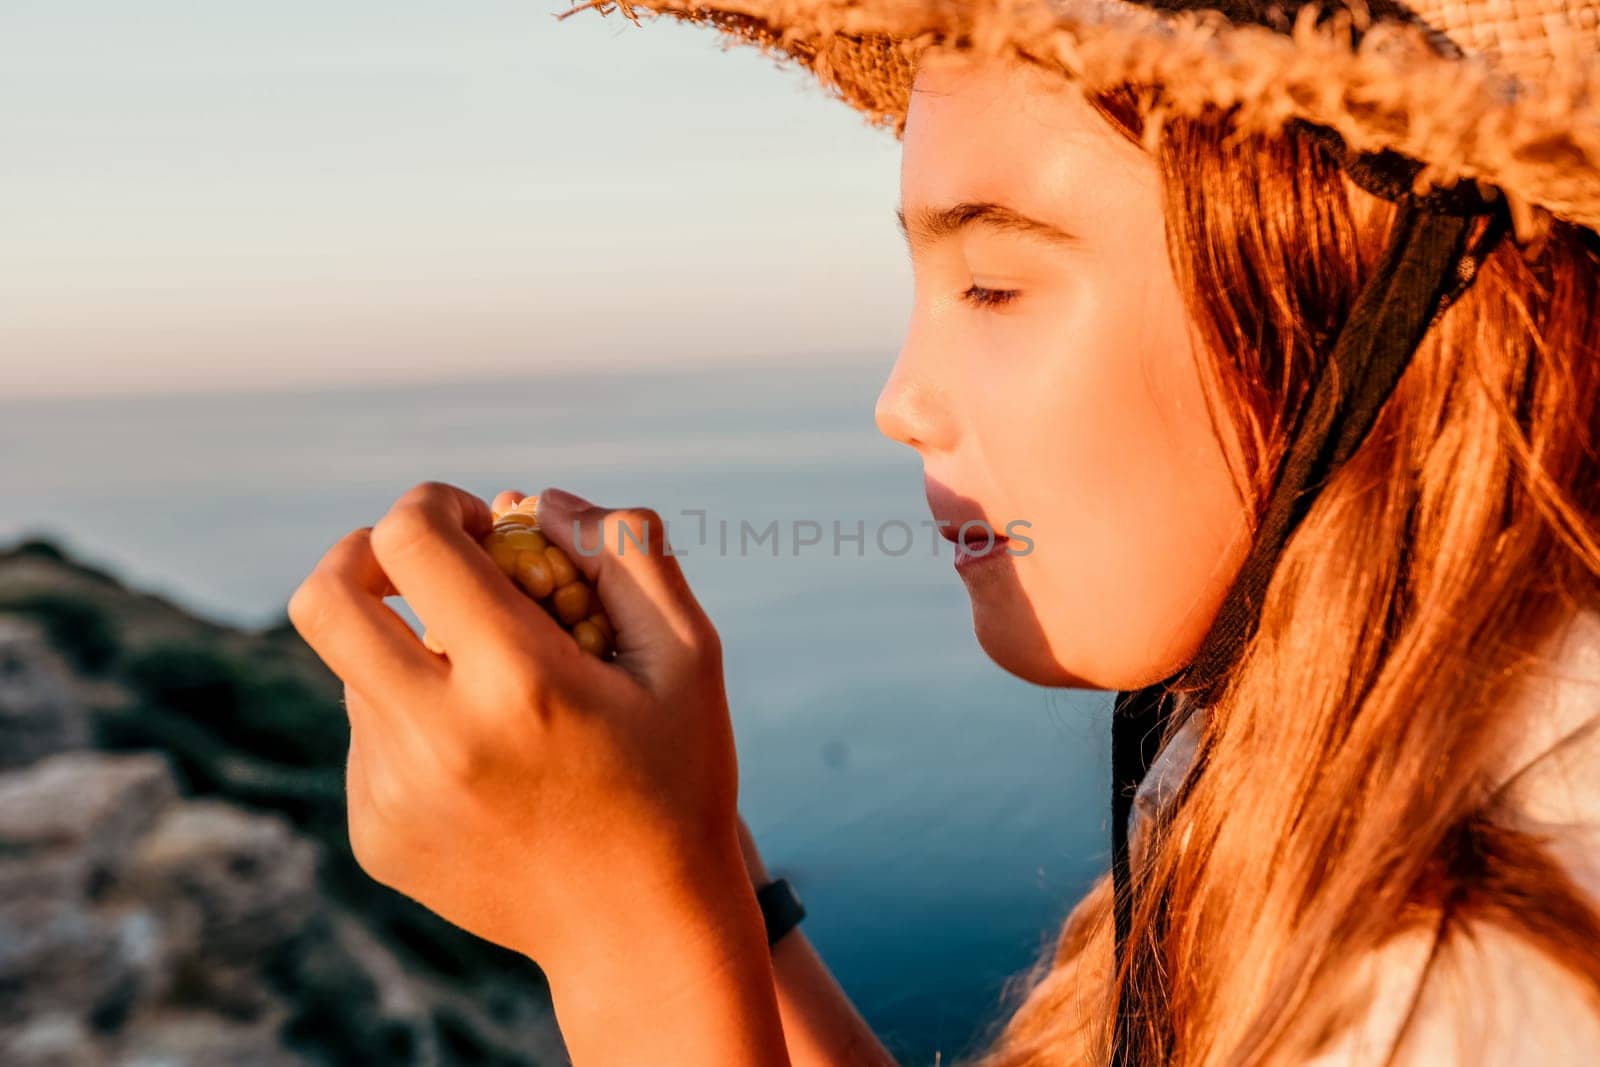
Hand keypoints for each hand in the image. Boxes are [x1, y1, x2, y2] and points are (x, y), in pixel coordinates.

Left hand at [287, 481, 742, 981]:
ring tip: (495, 690)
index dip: (436, 506)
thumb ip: (627, 553)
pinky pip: (369, 734)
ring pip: (353, 668)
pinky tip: (487, 755)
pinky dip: (414, 716)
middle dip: (364, 554)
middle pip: (323, 597)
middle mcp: (436, 737)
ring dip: (409, 647)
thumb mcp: (689, 656)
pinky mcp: (374, 834)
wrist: (640, 930)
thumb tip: (536, 501)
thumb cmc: (677, 780)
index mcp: (518, 681)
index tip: (478, 527)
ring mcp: (393, 793)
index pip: (410, 541)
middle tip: (422, 569)